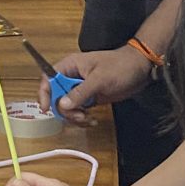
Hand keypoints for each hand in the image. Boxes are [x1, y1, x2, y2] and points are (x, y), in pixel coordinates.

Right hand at [36, 43, 150, 124]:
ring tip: (88, 118)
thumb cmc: (120, 66)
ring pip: (66, 107)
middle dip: (65, 110)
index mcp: (69, 66)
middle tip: (79, 115)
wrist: (140, 70)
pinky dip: (82, 118)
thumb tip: (62, 105)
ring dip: (75, 116)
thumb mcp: (99, 79)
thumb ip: (80, 92)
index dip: (44, 94)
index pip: (47, 79)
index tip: (46, 108)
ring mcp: (80, 89)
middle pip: (56, 97)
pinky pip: (78, 111)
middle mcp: (71, 77)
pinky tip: (92, 119)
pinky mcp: (89, 98)